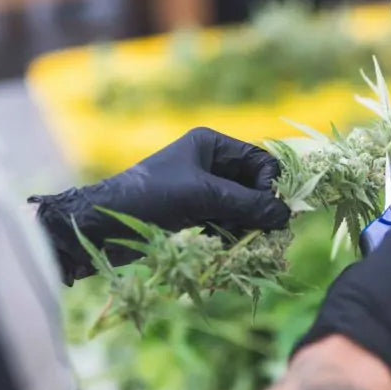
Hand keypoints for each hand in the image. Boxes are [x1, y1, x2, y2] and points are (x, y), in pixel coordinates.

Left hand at [30, 127, 290, 284]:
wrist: (103, 225)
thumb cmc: (150, 198)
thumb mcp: (202, 196)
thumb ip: (246, 204)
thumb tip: (286, 214)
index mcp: (211, 144)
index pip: (260, 161)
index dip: (269, 186)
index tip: (270, 212)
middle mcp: (210, 162)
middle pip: (254, 185)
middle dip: (258, 208)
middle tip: (259, 231)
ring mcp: (203, 189)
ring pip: (243, 207)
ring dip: (244, 224)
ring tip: (234, 238)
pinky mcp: (195, 213)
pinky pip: (227, 222)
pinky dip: (230, 234)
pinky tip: (222, 244)